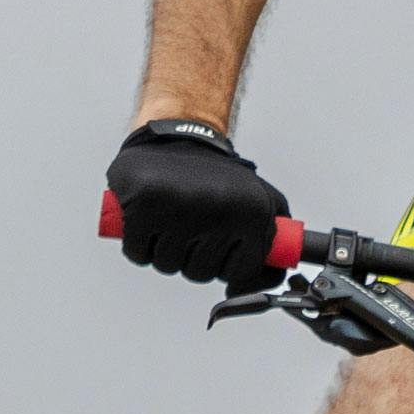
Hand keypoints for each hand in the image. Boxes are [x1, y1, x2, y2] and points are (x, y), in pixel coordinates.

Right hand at [106, 119, 288, 288]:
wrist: (179, 135)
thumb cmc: (217, 176)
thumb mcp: (262, 200)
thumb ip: (274, 242)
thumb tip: (274, 278)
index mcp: (254, 213)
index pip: (239, 276)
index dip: (223, 266)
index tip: (218, 244)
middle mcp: (223, 210)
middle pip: (200, 273)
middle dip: (191, 256)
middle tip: (191, 224)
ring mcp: (182, 208)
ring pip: (168, 265)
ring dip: (164, 250)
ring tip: (172, 217)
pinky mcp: (145, 205)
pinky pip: (138, 253)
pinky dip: (138, 244)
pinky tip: (149, 218)